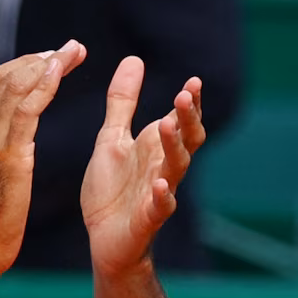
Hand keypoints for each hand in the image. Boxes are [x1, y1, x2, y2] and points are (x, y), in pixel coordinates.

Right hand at [0, 40, 85, 273]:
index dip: (25, 64)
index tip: (52, 57)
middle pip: (6, 76)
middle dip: (42, 57)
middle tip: (72, 48)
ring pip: (18, 86)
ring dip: (50, 64)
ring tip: (75, 52)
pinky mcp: (9, 155)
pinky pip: (27, 109)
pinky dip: (44, 85)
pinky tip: (61, 71)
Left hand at [80, 57, 204, 275]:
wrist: (104, 238)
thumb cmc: (113, 189)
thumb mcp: (112, 138)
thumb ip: (122, 103)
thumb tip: (134, 59)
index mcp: (156, 148)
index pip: (181, 121)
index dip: (189, 103)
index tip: (193, 81)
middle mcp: (163, 168)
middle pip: (186, 140)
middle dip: (187, 119)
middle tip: (184, 95)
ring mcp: (158, 194)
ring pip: (176, 169)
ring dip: (174, 147)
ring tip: (167, 125)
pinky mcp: (146, 220)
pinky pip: (161, 208)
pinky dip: (164, 197)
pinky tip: (162, 185)